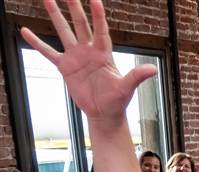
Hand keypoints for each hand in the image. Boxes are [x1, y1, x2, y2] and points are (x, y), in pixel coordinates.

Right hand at [22, 0, 157, 123]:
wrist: (104, 113)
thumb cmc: (117, 100)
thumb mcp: (126, 88)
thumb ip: (136, 76)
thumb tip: (153, 69)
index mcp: (104, 54)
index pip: (101, 30)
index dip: (98, 15)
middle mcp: (89, 51)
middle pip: (81, 24)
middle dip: (75, 8)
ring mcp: (76, 57)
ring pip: (64, 32)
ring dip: (55, 16)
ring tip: (48, 0)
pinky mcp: (65, 67)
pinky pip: (48, 53)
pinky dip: (37, 43)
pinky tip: (25, 31)